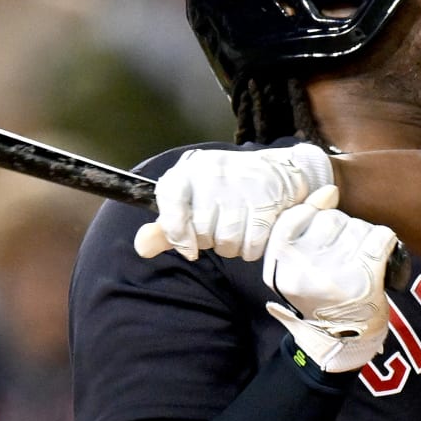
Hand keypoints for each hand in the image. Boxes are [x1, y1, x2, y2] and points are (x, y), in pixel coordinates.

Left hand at [134, 142, 333, 262]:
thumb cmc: (227, 191)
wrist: (279, 172)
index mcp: (188, 172)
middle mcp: (212, 173)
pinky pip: (251, 244)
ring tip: (240, 228)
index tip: (188, 247)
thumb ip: (166, 228)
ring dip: (233, 246)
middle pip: (201, 232)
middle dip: (212, 240)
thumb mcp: (192, 202)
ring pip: (227, 241)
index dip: (176, 233)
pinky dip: (252, 248)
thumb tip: (142, 247)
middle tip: (222, 226)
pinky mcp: (266, 200)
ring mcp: (240, 185)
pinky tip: (255, 232)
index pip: (170, 203)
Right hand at [263, 186, 396, 372]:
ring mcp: (332, 274)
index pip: (296, 216)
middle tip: (344, 253)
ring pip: (357, 227)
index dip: (315, 209)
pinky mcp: (363, 280)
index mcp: (279, 264)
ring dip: (363, 238)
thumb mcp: (294, 267)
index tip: (326, 216)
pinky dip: (384, 243)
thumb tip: (329, 190)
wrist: (340, 341)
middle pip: (331, 219)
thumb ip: (301, 229)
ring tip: (358, 260)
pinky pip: (380, 238)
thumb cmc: (318, 295)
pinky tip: (377, 258)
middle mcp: (302, 268)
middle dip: (343, 229)